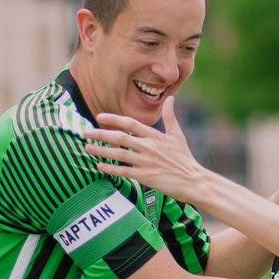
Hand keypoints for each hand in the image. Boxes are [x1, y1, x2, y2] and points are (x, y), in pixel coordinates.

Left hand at [79, 96, 202, 201]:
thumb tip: (171, 98)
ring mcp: (146, 162)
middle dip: (100, 134)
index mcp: (155, 136)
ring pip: (118, 154)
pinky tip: (99, 166)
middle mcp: (149, 147)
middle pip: (120, 137)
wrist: (194, 180)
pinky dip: (110, 168)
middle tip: (85, 132)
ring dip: (101, 151)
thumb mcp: (178, 135)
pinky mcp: (146, 176)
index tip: (100, 117)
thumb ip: (170, 117)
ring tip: (87, 148)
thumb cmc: (185, 159)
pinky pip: (124, 171)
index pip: (130, 124)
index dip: (113, 119)